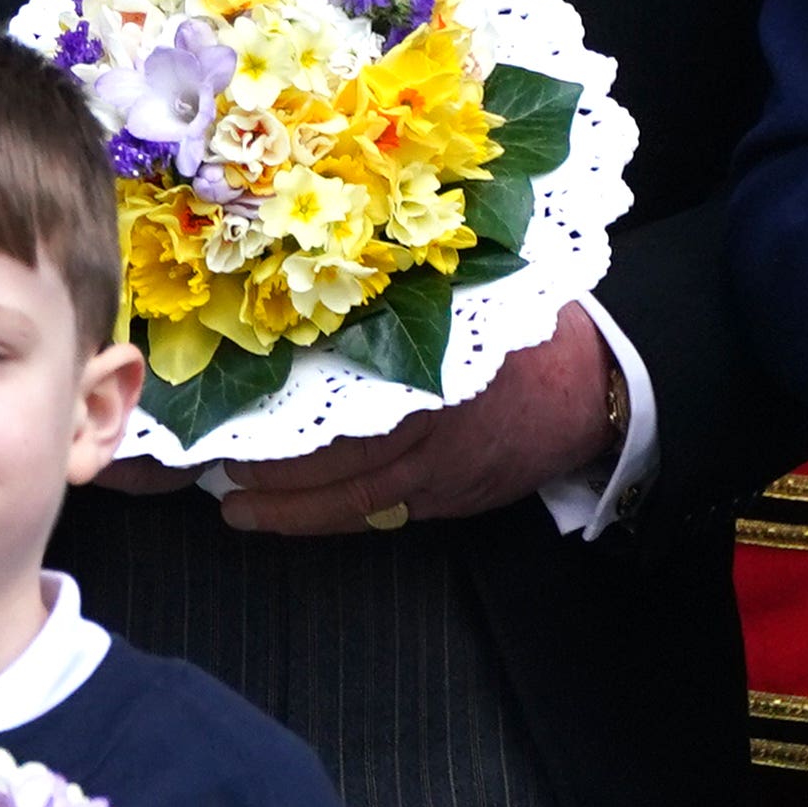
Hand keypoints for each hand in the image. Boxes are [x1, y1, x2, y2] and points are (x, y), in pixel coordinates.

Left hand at [213, 303, 618, 533]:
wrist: (593, 392)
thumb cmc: (527, 332)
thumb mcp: (469, 298)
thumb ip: (404, 302)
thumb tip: (320, 288)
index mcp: (431, 366)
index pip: (340, 397)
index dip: (282, 411)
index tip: (233, 411)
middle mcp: (430, 425)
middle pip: (334, 459)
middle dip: (269, 471)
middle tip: (214, 468)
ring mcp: (440, 472)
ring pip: (350, 501)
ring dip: (287, 509)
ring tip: (239, 508)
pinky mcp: (448, 500)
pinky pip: (378, 514)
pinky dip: (331, 518)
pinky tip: (292, 516)